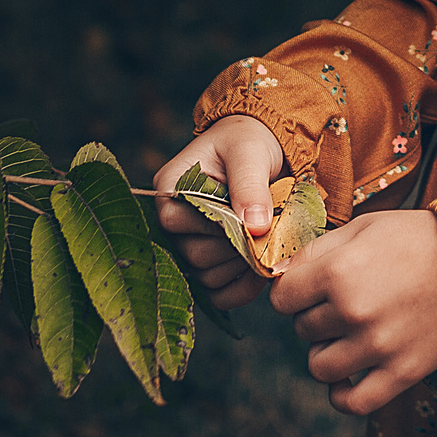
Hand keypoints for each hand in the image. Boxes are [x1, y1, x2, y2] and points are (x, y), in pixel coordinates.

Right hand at [152, 114, 285, 313]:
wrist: (264, 148)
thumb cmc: (249, 142)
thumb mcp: (250, 151)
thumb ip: (249, 185)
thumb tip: (256, 227)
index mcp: (169, 188)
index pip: (174, 221)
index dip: (213, 224)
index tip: (249, 216)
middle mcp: (173, 221)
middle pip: (192, 255)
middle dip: (235, 247)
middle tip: (267, 231)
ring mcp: (189, 246)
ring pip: (206, 278)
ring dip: (241, 267)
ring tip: (267, 244)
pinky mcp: (210, 264)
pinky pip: (218, 294)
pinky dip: (243, 289)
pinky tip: (263, 271)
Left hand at [271, 209, 436, 414]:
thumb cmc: (417, 238)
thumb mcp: (364, 227)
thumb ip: (317, 249)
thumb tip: (280, 275)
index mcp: (338, 272)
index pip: (282, 299)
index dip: (293, 292)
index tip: (309, 289)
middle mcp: (353, 311)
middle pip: (302, 329)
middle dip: (315, 316)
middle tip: (343, 303)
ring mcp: (378, 347)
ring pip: (319, 366)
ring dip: (327, 352)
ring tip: (349, 336)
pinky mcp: (402, 373)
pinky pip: (353, 402)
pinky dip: (342, 395)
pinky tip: (349, 377)